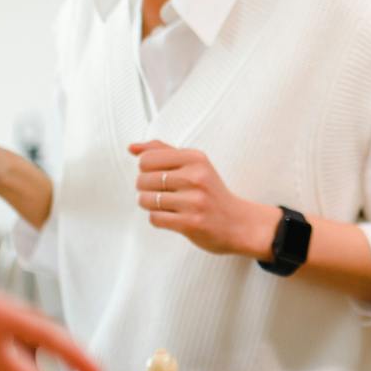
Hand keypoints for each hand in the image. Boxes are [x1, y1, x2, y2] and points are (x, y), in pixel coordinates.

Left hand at [128, 140, 274, 258]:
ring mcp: (193, 201)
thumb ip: (162, 151)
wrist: (238, 223)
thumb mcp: (194, 164)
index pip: (147, 159)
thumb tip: (132, 148)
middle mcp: (195, 177)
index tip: (159, 175)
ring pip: (146, 200)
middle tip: (163, 193)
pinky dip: (158, 219)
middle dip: (146, 188)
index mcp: (195, 158)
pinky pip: (155, 218)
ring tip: (166, 205)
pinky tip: (172, 216)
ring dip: (150, 205)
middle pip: (143, 180)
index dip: (146, 170)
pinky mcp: (190, 223)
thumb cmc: (211, 192)